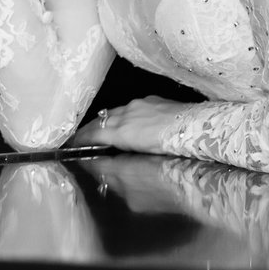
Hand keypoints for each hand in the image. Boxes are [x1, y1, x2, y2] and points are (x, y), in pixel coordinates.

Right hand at [69, 97, 194, 153]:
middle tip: (80, 136)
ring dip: (104, 121)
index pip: (94, 133)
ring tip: (99, 128)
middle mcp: (126, 114)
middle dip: (88, 129)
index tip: (71, 144)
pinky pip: (130, 107)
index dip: (80, 139)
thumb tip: (106, 169)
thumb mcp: (143, 161)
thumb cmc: (171, 150)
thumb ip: (120, 165)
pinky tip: (127, 120)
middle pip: (100, 120)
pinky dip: (122, 115)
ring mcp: (139, 105)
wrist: (196, 128)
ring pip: (114, 111)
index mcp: (121, 132)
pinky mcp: (152, 99)